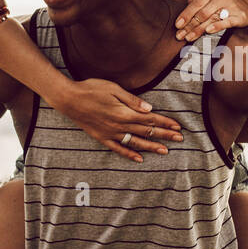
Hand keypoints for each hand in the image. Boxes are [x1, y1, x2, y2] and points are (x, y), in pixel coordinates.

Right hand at [52, 78, 183, 162]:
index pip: (150, 119)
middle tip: (179, 139)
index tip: (177, 126)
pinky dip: (129, 154)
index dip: (165, 122)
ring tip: (165, 151)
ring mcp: (111, 133)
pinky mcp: (102, 137)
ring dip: (151, 147)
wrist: (68, 99)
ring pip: (135, 142)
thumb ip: (132, 101)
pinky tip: (139, 159)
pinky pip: (118, 149)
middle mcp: (120, 126)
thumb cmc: (91, 89)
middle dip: (164, 135)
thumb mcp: (113, 89)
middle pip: (146, 131)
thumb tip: (149, 109)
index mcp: (124, 113)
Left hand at [175, 0, 247, 41]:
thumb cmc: (223, 6)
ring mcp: (231, 6)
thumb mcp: (210, 0)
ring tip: (189, 38)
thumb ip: (197, 2)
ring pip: (211, 19)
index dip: (185, 15)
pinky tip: (208, 31)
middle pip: (201, 13)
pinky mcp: (240, 16)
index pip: (195, 4)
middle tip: (180, 36)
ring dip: (198, 30)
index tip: (177, 26)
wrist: (246, 11)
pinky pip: (226, 22)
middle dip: (189, 26)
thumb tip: (185, 3)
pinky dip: (217, 26)